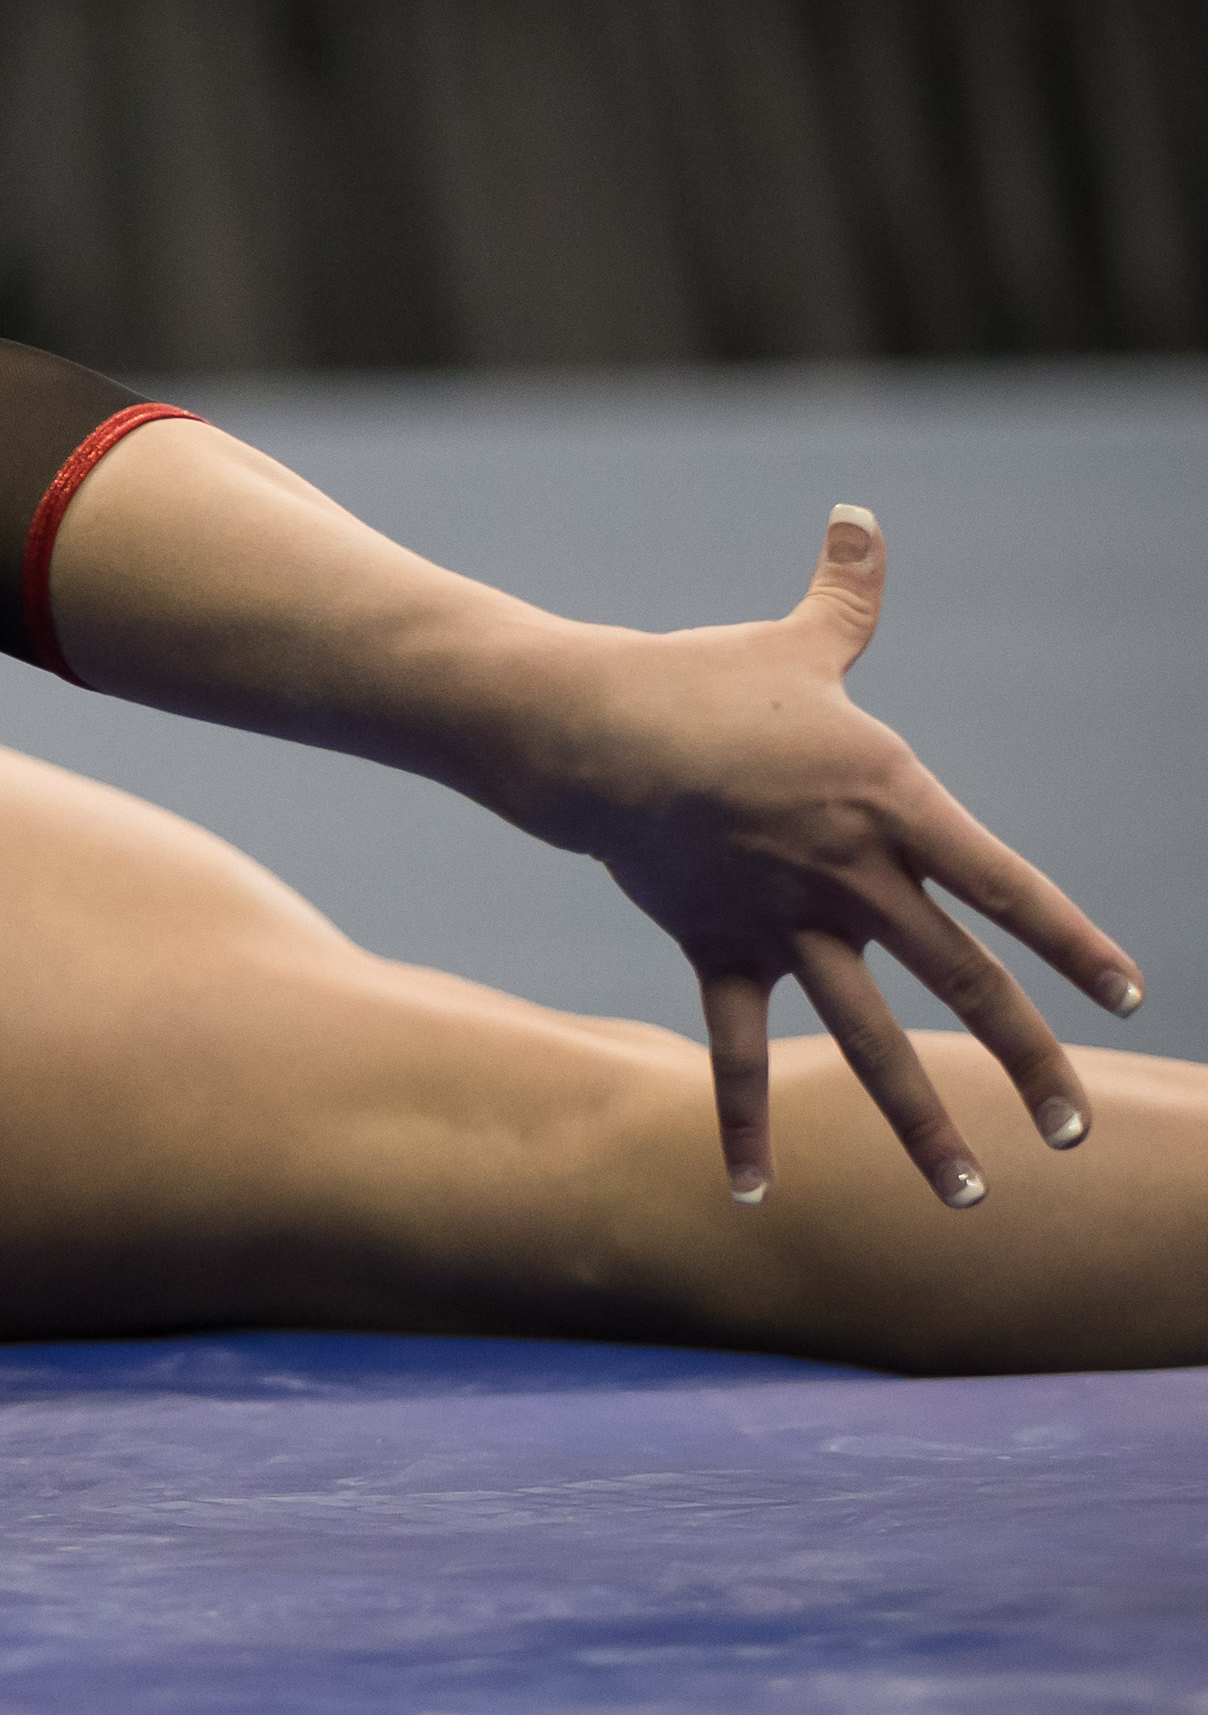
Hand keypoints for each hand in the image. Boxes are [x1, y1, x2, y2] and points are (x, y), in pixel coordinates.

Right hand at [541, 507, 1142, 1206]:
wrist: (588, 732)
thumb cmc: (700, 681)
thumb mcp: (794, 640)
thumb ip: (847, 593)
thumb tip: (862, 519)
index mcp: (891, 804)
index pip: (1007, 885)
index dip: (1074, 944)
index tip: (1126, 995)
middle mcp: (851, 878)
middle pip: (960, 981)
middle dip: (1025, 1061)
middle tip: (1075, 1132)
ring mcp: (783, 923)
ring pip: (865, 1037)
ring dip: (916, 1120)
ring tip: (967, 1193)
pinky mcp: (718, 950)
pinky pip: (738, 1051)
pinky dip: (745, 1123)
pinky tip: (760, 1195)